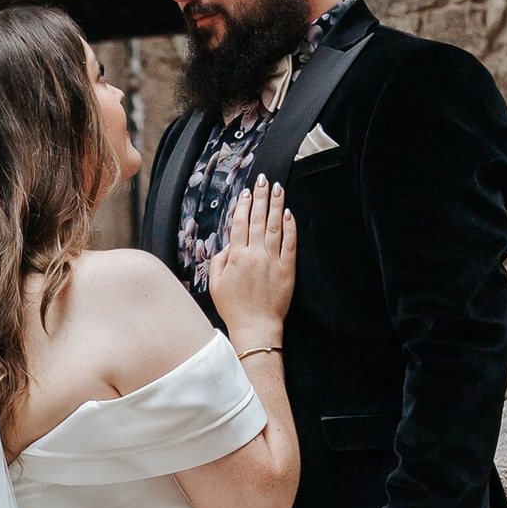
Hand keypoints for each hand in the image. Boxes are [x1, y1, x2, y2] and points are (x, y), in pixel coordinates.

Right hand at [208, 177, 295, 343]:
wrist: (256, 327)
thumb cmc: (234, 308)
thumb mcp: (216, 284)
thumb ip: (219, 261)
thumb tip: (228, 244)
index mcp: (236, 257)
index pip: (239, 223)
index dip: (243, 205)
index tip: (246, 192)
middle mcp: (255, 254)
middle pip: (258, 218)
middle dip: (260, 196)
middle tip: (263, 179)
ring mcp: (272, 260)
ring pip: (275, 226)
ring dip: (276, 204)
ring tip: (277, 188)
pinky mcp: (287, 269)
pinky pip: (290, 243)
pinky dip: (290, 227)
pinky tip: (289, 213)